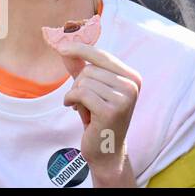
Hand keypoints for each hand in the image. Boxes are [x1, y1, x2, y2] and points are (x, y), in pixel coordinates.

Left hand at [58, 43, 141, 186]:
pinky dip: (71, 99)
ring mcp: (124, 98)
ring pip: (84, 81)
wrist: (106, 149)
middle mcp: (132, 86)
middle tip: (82, 100)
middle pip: (90, 69)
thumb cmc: (97, 115)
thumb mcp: (91, 87)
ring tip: (84, 107)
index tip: (61, 47)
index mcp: (132, 77)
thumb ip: (80, 66)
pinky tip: (73, 108)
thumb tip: (64, 46)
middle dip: (78, 83)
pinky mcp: (112, 111)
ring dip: (75, 94)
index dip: (80, 49)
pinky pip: (81, 93)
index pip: (102, 55)